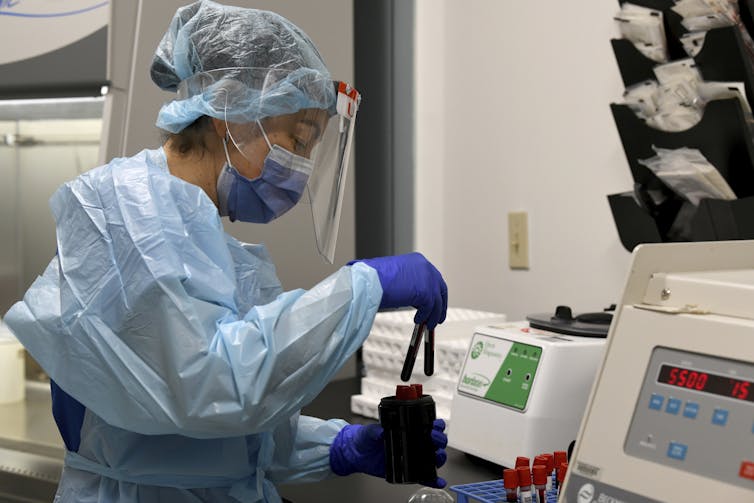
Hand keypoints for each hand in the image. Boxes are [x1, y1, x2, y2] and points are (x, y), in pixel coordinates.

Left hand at [329, 419, 447, 487]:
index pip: (427, 425)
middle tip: (434, 439)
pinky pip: (423, 476)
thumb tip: (381, 431)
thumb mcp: (369, 431)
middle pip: (434, 442)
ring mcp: (411, 457)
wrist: (356, 454)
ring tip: (436, 458)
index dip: (436, 425)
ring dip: (439, 458)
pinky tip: (438, 481)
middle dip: (439, 440)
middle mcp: (412, 442)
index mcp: (407, 429)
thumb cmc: (364, 438)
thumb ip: (375, 430)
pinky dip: (433, 479)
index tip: (435, 425)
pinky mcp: (408, 471)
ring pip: (432, 458)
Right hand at [349, 253, 447, 328]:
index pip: (433, 278)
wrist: (369, 282)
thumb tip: (415, 298)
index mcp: (417, 261)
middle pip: (440, 289)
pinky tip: (418, 320)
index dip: (434, 293)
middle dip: (439, 305)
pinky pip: (430, 308)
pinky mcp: (426, 292)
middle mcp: (425, 267)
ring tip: (427, 324)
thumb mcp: (396, 277)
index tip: (434, 303)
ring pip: (436, 301)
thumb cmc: (374, 279)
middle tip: (437, 317)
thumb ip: (409, 284)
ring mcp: (427, 279)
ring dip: (432, 315)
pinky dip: (425, 316)